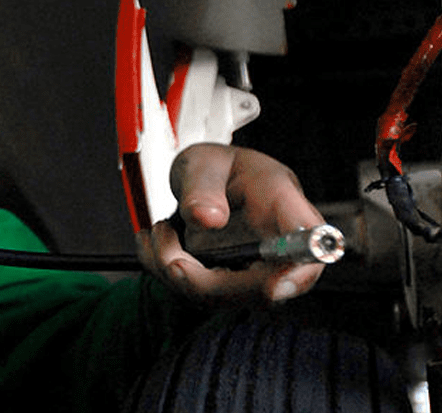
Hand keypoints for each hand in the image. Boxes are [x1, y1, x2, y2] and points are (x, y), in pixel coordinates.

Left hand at [136, 143, 325, 305]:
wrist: (205, 180)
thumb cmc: (216, 168)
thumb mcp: (204, 165)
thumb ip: (202, 188)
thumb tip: (207, 218)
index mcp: (286, 209)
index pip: (310, 250)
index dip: (297, 275)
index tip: (273, 287)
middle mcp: (279, 249)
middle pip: (261, 290)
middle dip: (203, 281)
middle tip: (165, 249)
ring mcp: (256, 272)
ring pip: (220, 297)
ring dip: (175, 271)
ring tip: (158, 231)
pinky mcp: (230, 284)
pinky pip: (198, 294)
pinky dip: (166, 273)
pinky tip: (153, 244)